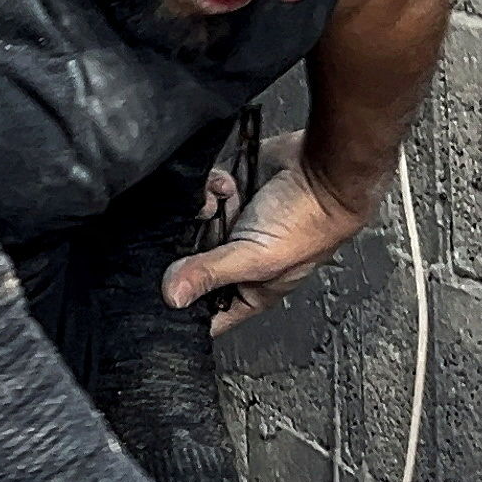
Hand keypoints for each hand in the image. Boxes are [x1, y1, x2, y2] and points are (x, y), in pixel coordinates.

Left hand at [166, 131, 373, 325]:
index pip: (208, 312)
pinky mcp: (226, 194)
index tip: (159, 296)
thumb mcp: (255, 258)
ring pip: (189, 225)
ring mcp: (230, 225)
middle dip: (184, 247)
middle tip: (192, 235)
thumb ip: (211, 274)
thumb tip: (172, 296)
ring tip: (216, 205)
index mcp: (248, 288)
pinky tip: (226, 185)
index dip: (184, 308)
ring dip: (199, 211)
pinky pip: (199, 194)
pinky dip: (209, 187)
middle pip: (187, 264)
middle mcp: (236, 259)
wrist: (322, 169)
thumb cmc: (307, 222)